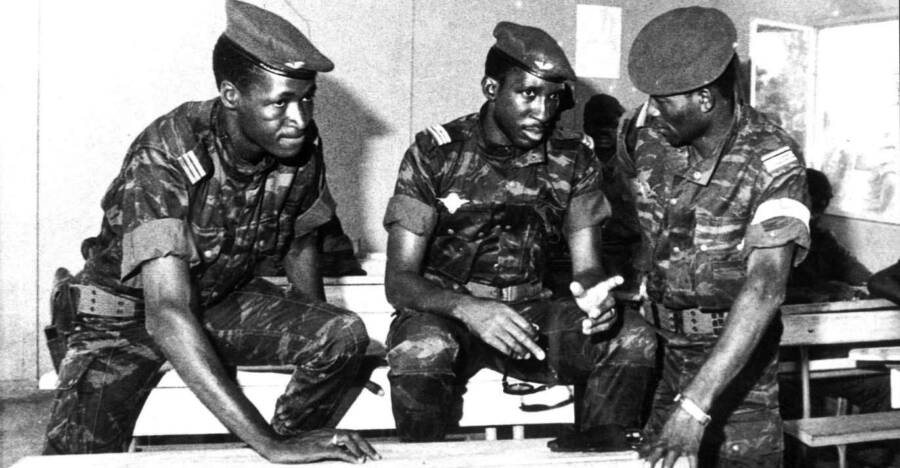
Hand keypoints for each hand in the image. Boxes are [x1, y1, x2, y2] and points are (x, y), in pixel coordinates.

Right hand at [263, 429, 380, 463]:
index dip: (363, 442)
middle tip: (377, 457)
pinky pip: (340, 451)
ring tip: (371, 459)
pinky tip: (359, 461)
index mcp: (328, 432)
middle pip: (354, 435)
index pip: (350, 434)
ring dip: (363, 450)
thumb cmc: (293, 448)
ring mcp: (324, 439)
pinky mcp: (320, 448)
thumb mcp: (312, 445)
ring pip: (350, 440)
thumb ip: (325, 447)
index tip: (371, 452)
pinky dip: (352, 455)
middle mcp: (328, 433)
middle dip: (367, 446)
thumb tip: (337, 454)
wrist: (278, 446)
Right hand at [455, 297, 543, 359]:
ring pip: (512, 343)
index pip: (524, 324)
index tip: (536, 338)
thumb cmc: (486, 306)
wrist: (467, 308)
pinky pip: (501, 347)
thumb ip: (515, 316)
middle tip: (540, 354)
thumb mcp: (502, 306)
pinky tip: (514, 355)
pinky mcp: (487, 337)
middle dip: (532, 346)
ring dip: (521, 351)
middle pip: (521, 335)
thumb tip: (530, 327)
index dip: (532, 333)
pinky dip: (510, 353)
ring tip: (527, 356)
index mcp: (507, 310)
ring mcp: (494, 328)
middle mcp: (502, 319)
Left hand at [570, 276, 622, 334]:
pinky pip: (605, 326)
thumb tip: (573, 285)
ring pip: (608, 317)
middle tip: (592, 313)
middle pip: (609, 304)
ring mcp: (613, 310)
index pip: (610, 283)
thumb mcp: (581, 293)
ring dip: (597, 322)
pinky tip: (585, 330)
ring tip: (585, 324)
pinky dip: (595, 329)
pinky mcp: (611, 321)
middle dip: (601, 309)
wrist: (591, 307)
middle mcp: (611, 299)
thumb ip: (577, 290)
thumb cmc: (587, 297)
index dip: (615, 281)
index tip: (620, 279)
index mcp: (604, 289)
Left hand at [640, 407, 704, 467]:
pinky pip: (692, 462)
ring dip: (666, 467)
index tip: (635, 457)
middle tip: (646, 467)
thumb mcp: (666, 426)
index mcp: (661, 438)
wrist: (691, 410)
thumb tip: (654, 441)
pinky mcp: (692, 449)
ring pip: (670, 461)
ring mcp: (679, 447)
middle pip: (656, 456)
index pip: (648, 447)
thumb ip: (661, 436)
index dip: (641, 453)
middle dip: (650, 463)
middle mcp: (668, 444)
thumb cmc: (678, 416)